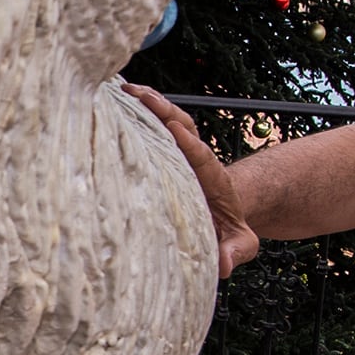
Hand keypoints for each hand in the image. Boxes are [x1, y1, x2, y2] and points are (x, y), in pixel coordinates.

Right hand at [126, 85, 261, 275]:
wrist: (228, 211)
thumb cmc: (230, 228)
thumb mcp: (239, 242)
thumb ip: (235, 251)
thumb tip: (224, 266)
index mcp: (213, 178)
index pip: (201, 155)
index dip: (188, 142)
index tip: (174, 128)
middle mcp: (196, 157)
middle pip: (182, 126)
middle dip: (162, 109)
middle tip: (139, 95)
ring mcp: (182, 150)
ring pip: (167, 119)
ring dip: (148, 102)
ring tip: (122, 89)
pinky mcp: (169, 149)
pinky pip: (155, 124)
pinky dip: (139, 108)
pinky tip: (115, 98)